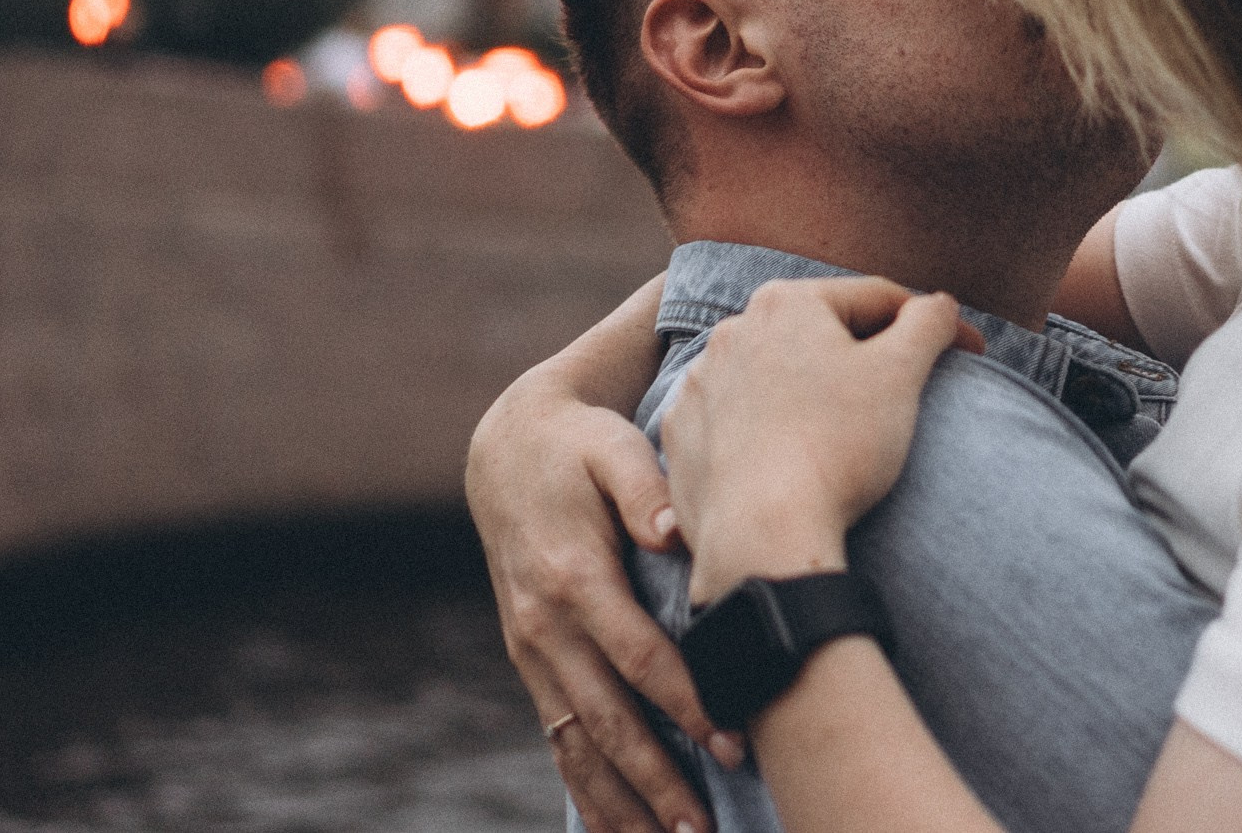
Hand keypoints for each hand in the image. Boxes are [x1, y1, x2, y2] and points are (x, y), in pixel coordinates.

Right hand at [467, 367, 714, 832]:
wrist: (509, 449)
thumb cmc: (580, 446)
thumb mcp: (611, 447)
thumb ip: (644, 486)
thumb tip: (675, 530)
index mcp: (573, 578)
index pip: (637, 657)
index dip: (686, 703)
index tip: (733, 741)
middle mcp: (545, 627)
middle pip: (607, 720)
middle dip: (657, 778)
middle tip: (703, 825)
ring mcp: (532, 652)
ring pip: (577, 746)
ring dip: (621, 801)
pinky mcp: (531, 665)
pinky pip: (557, 741)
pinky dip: (585, 790)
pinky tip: (616, 830)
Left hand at [663, 277, 981, 607]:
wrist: (764, 533)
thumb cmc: (838, 444)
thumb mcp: (901, 371)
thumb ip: (927, 322)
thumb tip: (938, 306)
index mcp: (785, 302)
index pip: (877, 300)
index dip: (930, 324)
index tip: (968, 351)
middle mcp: (731, 332)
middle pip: (820, 336)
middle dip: (863, 357)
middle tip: (904, 394)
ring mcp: (698, 386)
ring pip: (774, 379)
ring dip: (809, 395)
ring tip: (843, 435)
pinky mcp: (681, 438)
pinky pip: (735, 424)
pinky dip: (764, 434)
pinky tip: (791, 460)